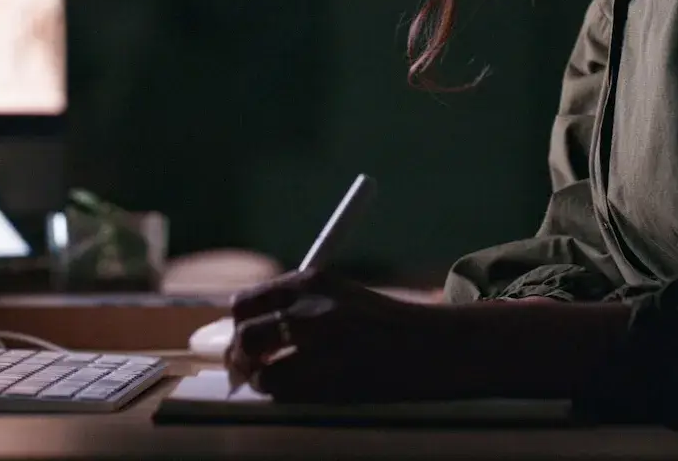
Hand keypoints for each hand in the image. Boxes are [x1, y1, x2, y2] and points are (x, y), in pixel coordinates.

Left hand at [226, 269, 461, 402]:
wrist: (437, 347)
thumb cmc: (387, 328)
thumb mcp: (342, 298)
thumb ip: (299, 307)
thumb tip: (247, 335)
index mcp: (313, 281)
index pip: (248, 302)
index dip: (240, 327)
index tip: (243, 342)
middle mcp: (313, 307)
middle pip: (246, 333)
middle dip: (241, 357)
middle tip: (247, 371)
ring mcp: (323, 343)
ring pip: (262, 368)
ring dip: (265, 381)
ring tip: (281, 383)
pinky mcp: (333, 376)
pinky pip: (286, 392)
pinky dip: (288, 397)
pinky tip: (307, 393)